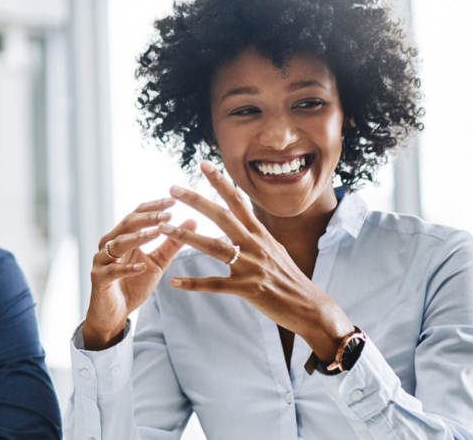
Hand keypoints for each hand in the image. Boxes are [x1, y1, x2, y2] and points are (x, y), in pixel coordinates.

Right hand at [80, 198, 185, 349]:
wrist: (114, 313)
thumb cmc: (133, 285)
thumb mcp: (157, 263)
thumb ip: (172, 244)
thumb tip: (193, 221)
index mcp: (123, 237)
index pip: (136, 215)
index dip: (153, 207)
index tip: (173, 201)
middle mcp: (109, 244)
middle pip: (127, 224)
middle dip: (148, 218)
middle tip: (167, 214)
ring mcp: (102, 260)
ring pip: (118, 244)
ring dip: (138, 237)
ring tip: (157, 233)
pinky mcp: (99, 278)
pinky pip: (112, 271)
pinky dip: (127, 268)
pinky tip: (141, 266)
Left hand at [161, 161, 353, 359]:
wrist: (309, 307)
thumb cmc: (289, 278)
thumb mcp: (275, 249)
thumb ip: (256, 235)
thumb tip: (245, 220)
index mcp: (260, 234)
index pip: (238, 201)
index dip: (220, 182)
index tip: (203, 165)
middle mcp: (255, 245)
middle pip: (222, 216)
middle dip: (196, 201)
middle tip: (173, 188)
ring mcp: (251, 266)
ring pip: (214, 247)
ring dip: (186, 237)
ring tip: (163, 229)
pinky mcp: (247, 289)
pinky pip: (215, 285)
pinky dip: (194, 284)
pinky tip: (175, 282)